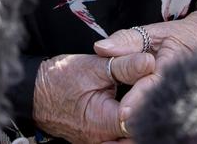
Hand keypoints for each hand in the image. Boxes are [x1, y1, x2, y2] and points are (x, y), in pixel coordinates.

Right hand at [32, 51, 154, 143]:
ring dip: (140, 121)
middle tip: (158, 94)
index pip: (140, 119)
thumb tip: (149, 61)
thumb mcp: (93, 66)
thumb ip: (123, 65)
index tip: (162, 85)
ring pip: (128, 138)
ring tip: (149, 101)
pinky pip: (118, 138)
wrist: (34, 92)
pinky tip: (136, 110)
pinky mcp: (97, 140)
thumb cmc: (60, 78)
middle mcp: (103, 140)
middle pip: (138, 133)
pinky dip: (128, 126)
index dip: (153, 102)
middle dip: (150, 115)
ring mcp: (100, 142)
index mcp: (104, 122)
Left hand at [93, 12, 196, 141]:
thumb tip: (100, 48)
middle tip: (124, 127)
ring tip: (131, 134)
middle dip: (142, 117)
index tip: (123, 113)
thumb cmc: (182, 36)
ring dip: (150, 123)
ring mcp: (187, 96)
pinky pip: (172, 115)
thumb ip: (126, 40)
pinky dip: (158, 122)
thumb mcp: (154, 31)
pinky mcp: (188, 105)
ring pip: (167, 114)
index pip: (153, 83)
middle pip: (160, 104)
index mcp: (172, 64)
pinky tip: (145, 131)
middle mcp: (182, 83)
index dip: (138, 99)